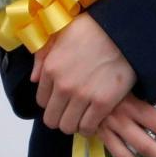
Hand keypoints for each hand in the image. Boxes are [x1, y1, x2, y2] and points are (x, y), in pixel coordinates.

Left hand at [31, 13, 136, 135]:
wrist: (122, 30)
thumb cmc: (92, 28)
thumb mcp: (61, 32)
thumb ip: (43, 55)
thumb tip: (33, 79)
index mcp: (51, 68)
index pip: (41, 100)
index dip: (51, 100)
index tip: (61, 97)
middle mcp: (63, 85)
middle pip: (52, 119)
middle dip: (60, 115)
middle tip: (71, 108)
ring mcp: (82, 96)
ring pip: (68, 127)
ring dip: (74, 123)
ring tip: (83, 113)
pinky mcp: (102, 103)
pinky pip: (87, 128)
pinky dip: (89, 127)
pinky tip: (94, 117)